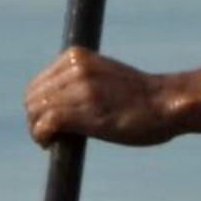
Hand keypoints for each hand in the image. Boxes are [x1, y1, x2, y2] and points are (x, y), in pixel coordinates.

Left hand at [25, 48, 180, 146]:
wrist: (167, 104)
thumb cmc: (142, 97)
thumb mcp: (107, 75)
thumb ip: (83, 80)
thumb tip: (63, 99)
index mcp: (77, 56)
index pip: (40, 83)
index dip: (39, 105)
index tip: (49, 121)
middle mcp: (75, 69)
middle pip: (33, 97)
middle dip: (35, 118)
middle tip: (49, 135)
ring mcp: (78, 89)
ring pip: (36, 110)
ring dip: (37, 129)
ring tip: (50, 141)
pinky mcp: (82, 111)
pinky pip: (46, 123)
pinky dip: (42, 135)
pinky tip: (50, 144)